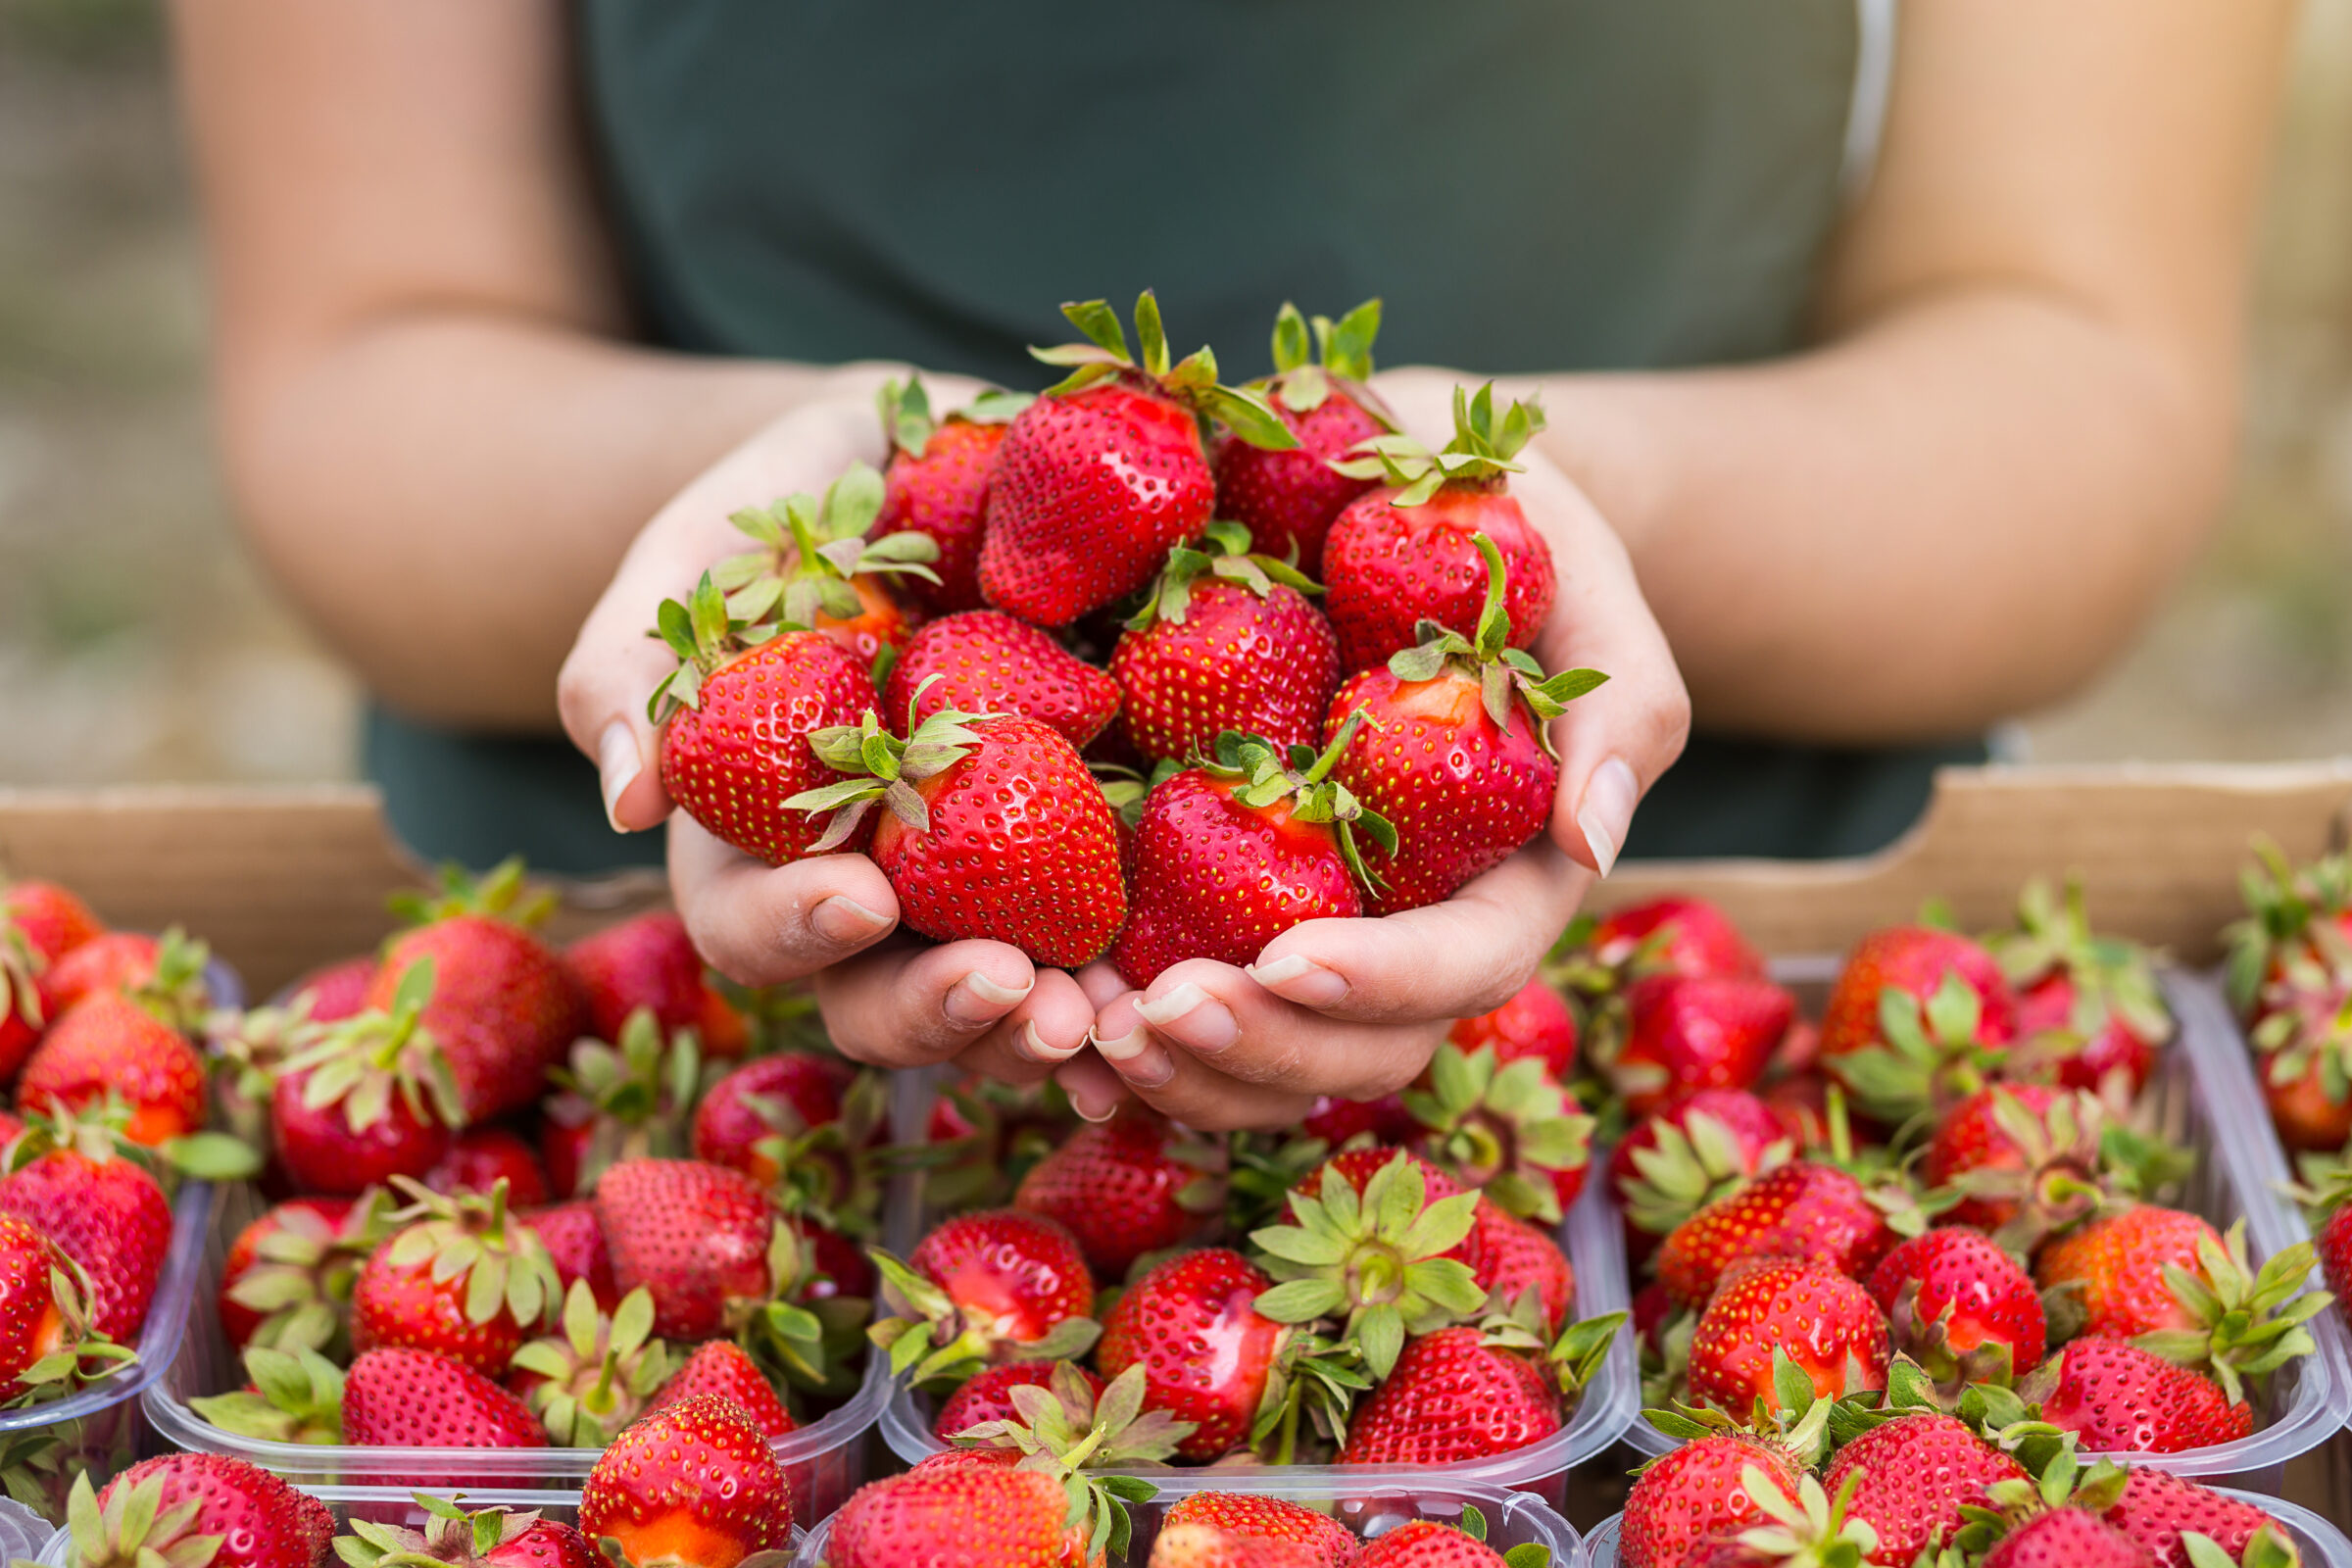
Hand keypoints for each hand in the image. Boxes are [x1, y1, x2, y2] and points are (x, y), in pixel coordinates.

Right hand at [557, 370, 1094, 1083]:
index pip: (752, 922)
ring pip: (1000, 998)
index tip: (860, 896)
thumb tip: (627, 801)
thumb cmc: (789, 509)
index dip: (797, 928)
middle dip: (939, 1007)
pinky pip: (1111, 935)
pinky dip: (1141, 978)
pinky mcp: (1089, 850)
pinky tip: (1182, 989)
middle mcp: (874, 888)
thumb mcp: (701, 553)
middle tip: (1007, 987)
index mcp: (760, 840)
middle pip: (880, 998)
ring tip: (1102, 1021)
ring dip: (1045, 1027)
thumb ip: (640, 660)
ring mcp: (985, 882)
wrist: (932, 461)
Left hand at [1055, 369, 1689, 1129]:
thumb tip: (1596, 839)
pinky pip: (1177, 1002)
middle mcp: (1405, 926)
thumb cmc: (1497, 526)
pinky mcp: (1216, 900)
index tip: (1287, 960)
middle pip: (1357, 1049)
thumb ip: (1618, 700)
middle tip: (1152, 1017)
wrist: (1381, 485)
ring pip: (1266, 1064)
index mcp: (1504, 871)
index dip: (1384, 981)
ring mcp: (1309, 926)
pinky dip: (1112, 1034)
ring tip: (1082, 1030)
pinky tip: (1041, 1015)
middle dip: (1260, 1052)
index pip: (1465, 963)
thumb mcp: (1575, 575)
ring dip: (1176, 1073)